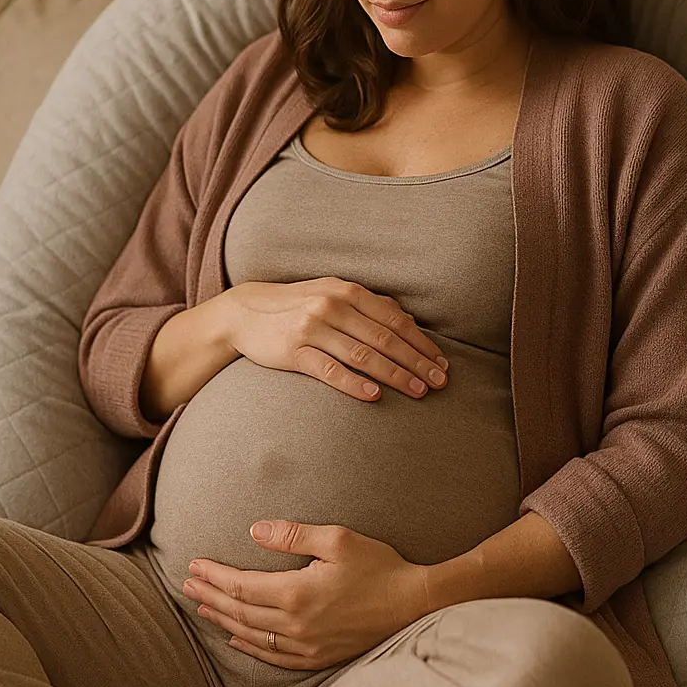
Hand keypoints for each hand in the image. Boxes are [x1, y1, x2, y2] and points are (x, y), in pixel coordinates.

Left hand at [181, 520, 430, 669]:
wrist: (413, 603)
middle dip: (210, 596)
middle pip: (240, 612)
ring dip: (223, 621)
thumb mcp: (338, 539)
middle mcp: (296, 624)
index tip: (194, 565)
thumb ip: (293, 535)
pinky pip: (273, 656)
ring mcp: (306, 645)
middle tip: (186, 585)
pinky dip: (250, 647)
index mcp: (297, 593)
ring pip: (251, 636)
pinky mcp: (317, 656)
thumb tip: (254, 531)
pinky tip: (237, 638)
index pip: (242, 586)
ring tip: (202, 607)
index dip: (214, 576)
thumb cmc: (379, 566)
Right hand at [222, 278, 449, 401]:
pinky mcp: (293, 351)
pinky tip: (374, 396)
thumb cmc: (298, 304)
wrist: (245, 313)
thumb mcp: (333, 294)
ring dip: (395, 376)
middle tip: (440, 382)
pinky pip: (330, 370)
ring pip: (363, 355)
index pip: (394, 320)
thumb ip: (369, 305)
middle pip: (384, 339)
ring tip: (418, 391)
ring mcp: (312, 328)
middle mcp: (332, 306)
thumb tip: (407, 320)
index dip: (421, 343)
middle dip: (416, 362)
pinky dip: (354, 383)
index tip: (441, 363)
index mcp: (347, 291)